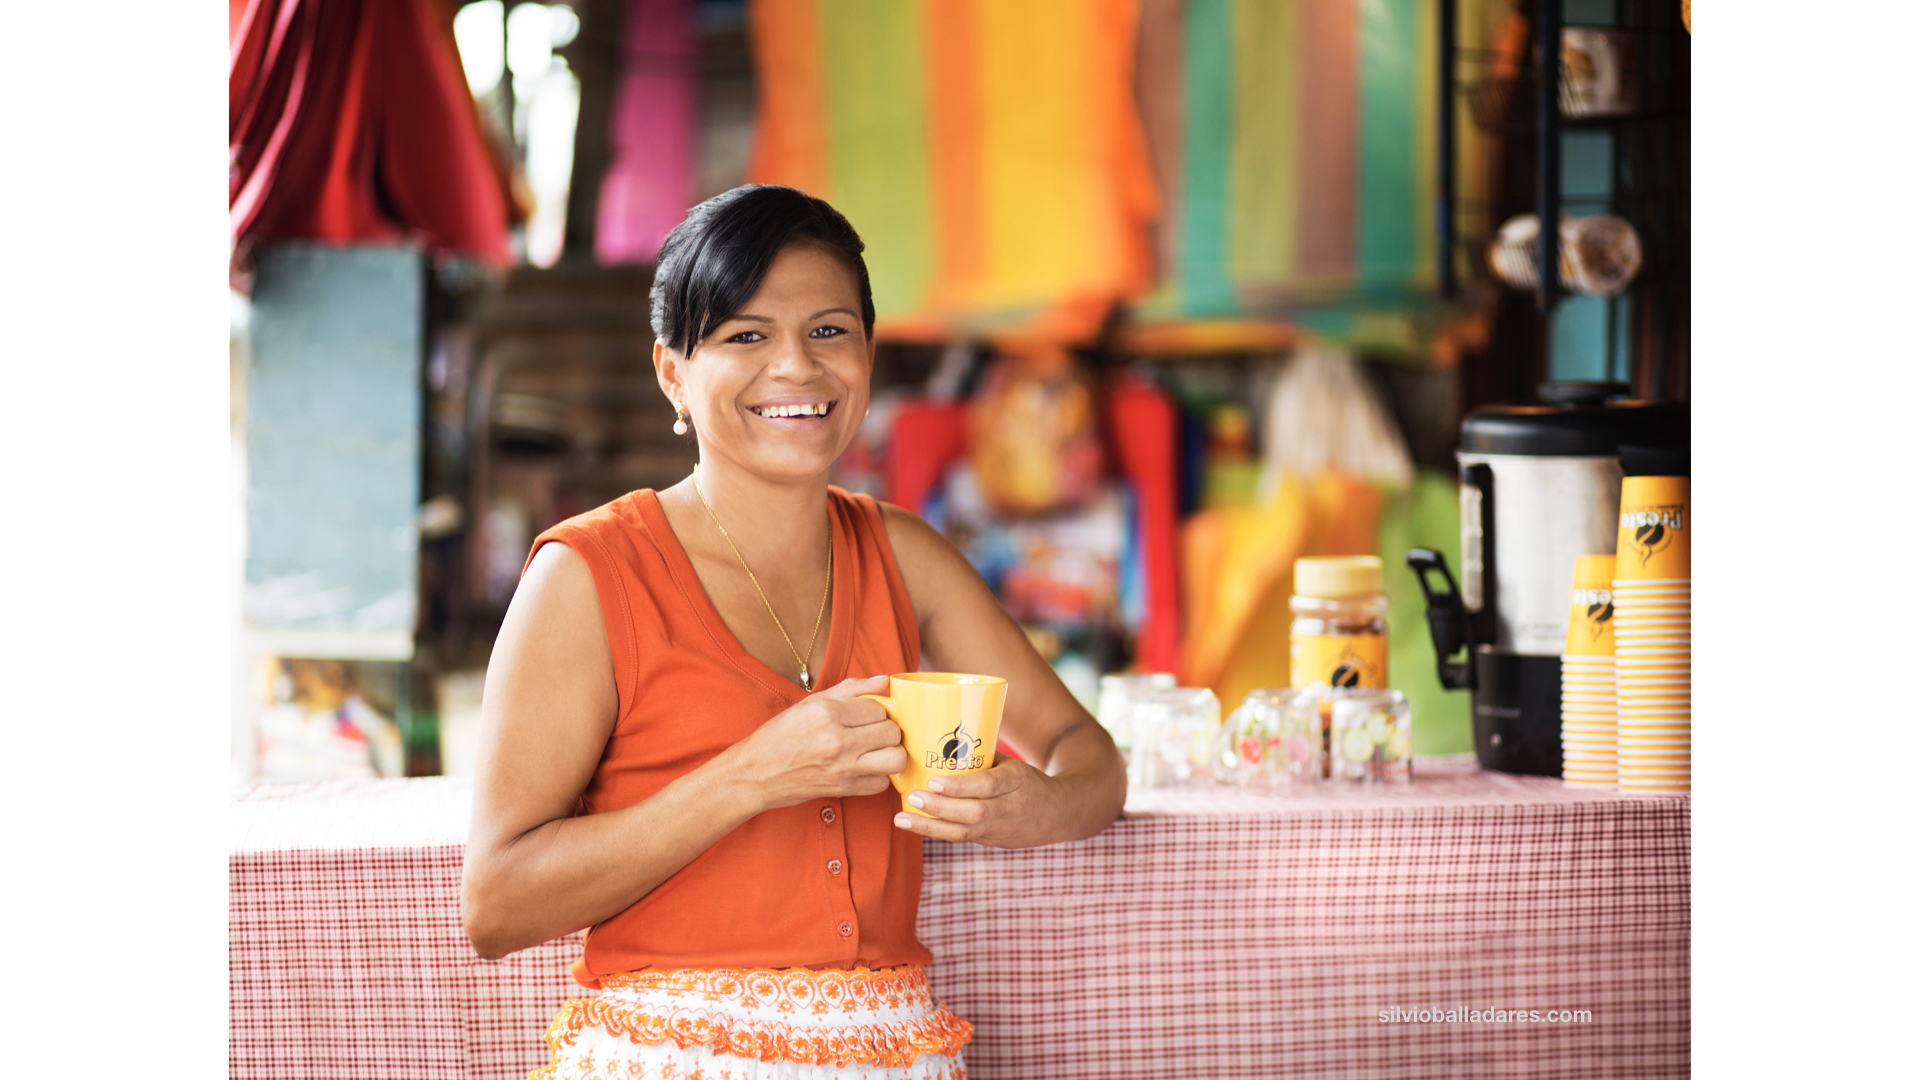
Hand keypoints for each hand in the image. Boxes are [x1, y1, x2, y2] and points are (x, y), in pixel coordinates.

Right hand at [723, 676, 907, 811]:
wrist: (755, 774)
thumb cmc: (780, 736)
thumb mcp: (810, 703)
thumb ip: (851, 689)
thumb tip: (884, 680)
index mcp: (828, 713)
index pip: (878, 708)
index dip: (875, 710)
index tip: (864, 716)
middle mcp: (838, 741)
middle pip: (891, 732)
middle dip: (886, 729)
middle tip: (872, 731)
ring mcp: (843, 768)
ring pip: (895, 759)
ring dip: (890, 752)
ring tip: (876, 749)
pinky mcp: (844, 790)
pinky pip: (882, 784)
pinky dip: (879, 775)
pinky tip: (866, 767)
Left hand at [891, 753, 1068, 848]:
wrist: (1059, 813)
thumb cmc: (1027, 781)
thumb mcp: (1012, 763)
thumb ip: (981, 757)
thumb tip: (939, 737)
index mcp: (1017, 780)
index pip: (989, 785)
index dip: (961, 787)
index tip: (935, 781)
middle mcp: (1009, 807)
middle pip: (974, 812)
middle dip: (940, 808)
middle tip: (913, 797)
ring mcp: (1000, 827)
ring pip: (965, 831)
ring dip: (931, 826)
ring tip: (903, 817)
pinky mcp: (991, 840)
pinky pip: (961, 837)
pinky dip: (936, 832)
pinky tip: (913, 825)